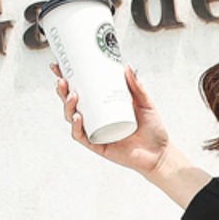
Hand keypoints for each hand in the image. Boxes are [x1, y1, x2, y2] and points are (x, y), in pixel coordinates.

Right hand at [51, 62, 172, 174]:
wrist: (160, 153)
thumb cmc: (152, 128)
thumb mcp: (145, 102)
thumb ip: (137, 86)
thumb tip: (127, 66)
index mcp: (103, 105)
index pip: (81, 89)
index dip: (68, 78)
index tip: (59, 65)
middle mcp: (96, 118)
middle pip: (72, 102)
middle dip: (63, 90)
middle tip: (62, 79)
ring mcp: (95, 131)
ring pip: (72, 118)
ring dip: (68, 106)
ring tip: (72, 95)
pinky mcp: (97, 145)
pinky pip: (81, 136)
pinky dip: (76, 126)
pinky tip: (77, 117)